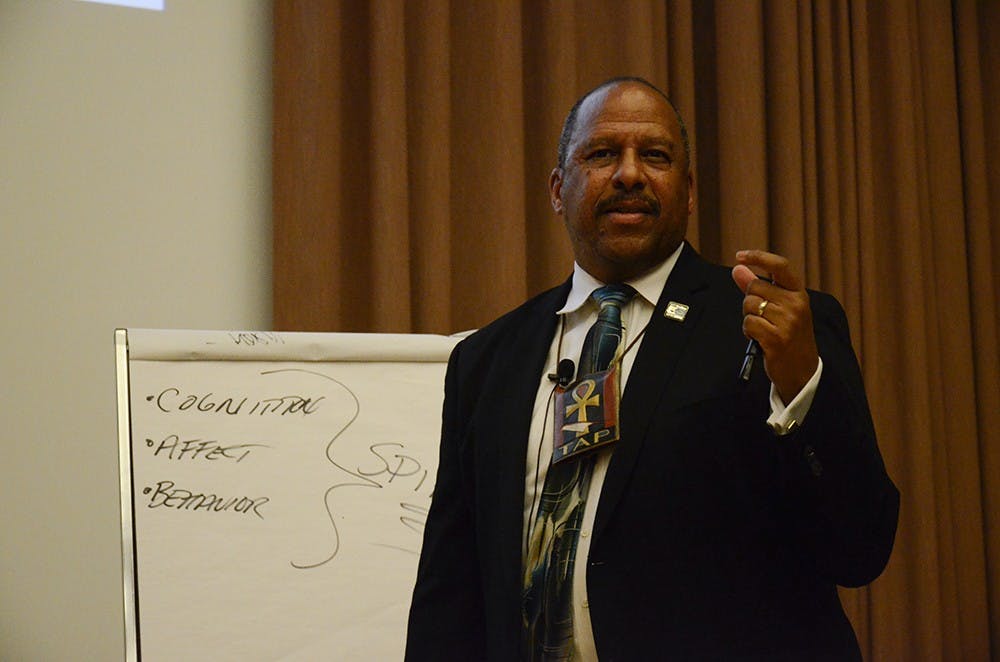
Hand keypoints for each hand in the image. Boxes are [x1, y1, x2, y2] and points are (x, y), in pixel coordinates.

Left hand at [731, 250, 818, 402]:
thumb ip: (758, 287)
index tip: (740, 256)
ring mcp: (788, 321)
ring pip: (749, 305)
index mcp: (799, 293)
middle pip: (755, 286)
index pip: (780, 266)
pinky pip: (748, 323)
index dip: (758, 257)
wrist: (802, 370)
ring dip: (749, 318)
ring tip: (763, 329)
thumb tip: (738, 269)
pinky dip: (748, 331)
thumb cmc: (789, 336)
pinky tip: (759, 339)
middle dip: (749, 300)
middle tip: (761, 316)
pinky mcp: (777, 338)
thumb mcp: (780, 308)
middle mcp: (796, 303)